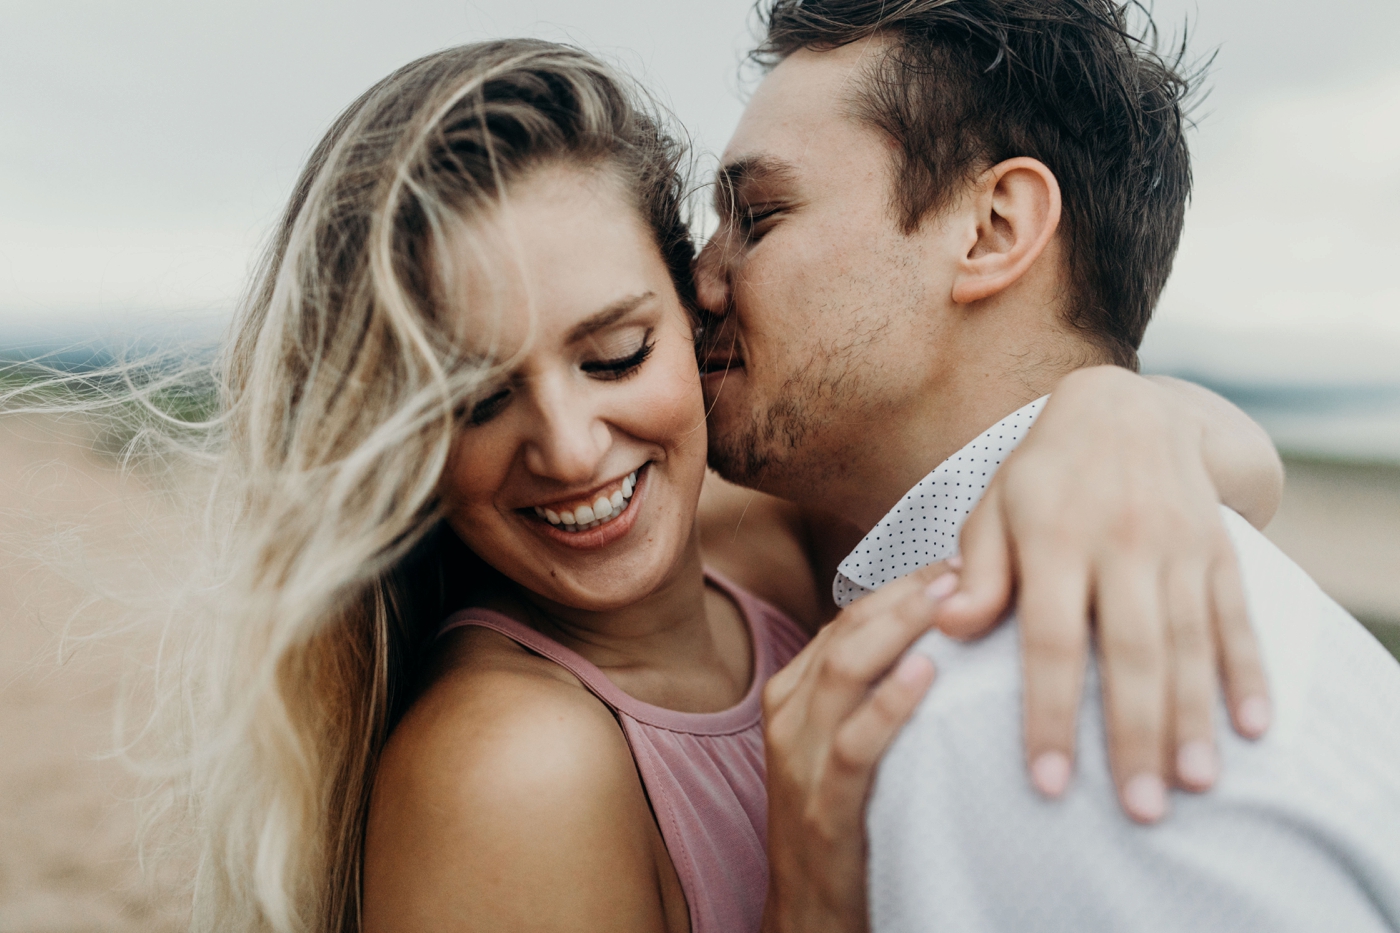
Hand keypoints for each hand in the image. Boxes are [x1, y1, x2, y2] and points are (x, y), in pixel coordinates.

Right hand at [761, 563, 950, 932]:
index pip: (849, 618)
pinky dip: (889, 704)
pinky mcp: (821, 805)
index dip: (903, 584)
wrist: (809, 913)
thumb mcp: (845, 742)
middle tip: (965, 565)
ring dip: (901, 629)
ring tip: (951, 601)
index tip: (958, 559)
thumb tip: (942, 634)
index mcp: (793, 692)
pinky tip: (927, 675)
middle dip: (906, 593)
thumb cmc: (846, 819)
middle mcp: (788, 714)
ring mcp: (798, 758)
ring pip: (844, 671)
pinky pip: (853, 744)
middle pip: (847, 631)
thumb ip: (872, 690)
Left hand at [937, 366, 1272, 823]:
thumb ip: (977, 568)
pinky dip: (1248, 671)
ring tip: (1194, 785)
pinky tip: (1253, 727)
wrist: (1129, 410)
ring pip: (1189, 642)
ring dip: (1195, 716)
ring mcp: (1178, 545)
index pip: (1050, 638)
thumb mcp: (994, 506)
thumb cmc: (1042, 475)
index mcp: (1053, 535)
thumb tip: (949, 625)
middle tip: (1139, 810)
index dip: (1048, 711)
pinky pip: (1236, 616)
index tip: (1048, 781)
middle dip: (1134, 733)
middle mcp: (1121, 541)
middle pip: (1130, 650)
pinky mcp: (1219, 549)